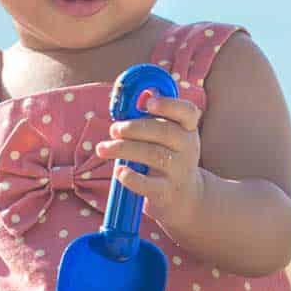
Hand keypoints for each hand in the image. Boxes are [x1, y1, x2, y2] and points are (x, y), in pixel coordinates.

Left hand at [93, 91, 207, 226]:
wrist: (185, 196)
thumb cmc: (168, 157)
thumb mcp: (168, 136)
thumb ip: (153, 117)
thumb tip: (140, 94)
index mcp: (187, 129)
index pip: (187, 112)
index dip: (168, 105)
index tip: (147, 103)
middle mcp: (188, 148)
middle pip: (164, 132)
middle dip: (134, 128)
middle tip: (114, 129)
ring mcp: (179, 171)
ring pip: (153, 155)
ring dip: (123, 149)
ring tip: (102, 148)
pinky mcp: (166, 192)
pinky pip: (148, 184)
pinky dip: (131, 177)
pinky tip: (118, 171)